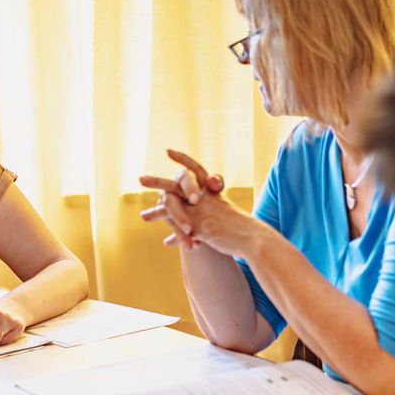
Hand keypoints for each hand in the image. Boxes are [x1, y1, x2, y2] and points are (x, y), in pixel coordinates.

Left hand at [141, 149, 261, 255]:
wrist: (253, 238)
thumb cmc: (241, 227)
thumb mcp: (225, 213)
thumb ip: (211, 209)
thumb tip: (205, 208)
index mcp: (211, 192)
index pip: (195, 169)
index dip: (183, 160)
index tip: (168, 150)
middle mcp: (204, 199)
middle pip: (176, 185)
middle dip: (157, 182)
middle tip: (140, 179)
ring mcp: (201, 213)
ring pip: (173, 210)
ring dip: (156, 213)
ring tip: (142, 216)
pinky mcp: (201, 229)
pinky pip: (182, 233)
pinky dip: (175, 239)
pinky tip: (167, 243)